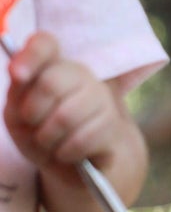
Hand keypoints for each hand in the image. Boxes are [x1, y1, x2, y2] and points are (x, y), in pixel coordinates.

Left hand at [4, 33, 129, 177]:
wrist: (73, 168)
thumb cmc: (41, 134)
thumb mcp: (18, 116)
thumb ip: (16, 94)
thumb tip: (18, 73)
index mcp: (53, 66)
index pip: (45, 44)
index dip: (30, 56)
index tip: (16, 75)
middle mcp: (81, 76)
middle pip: (50, 83)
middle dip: (32, 113)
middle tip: (32, 126)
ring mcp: (101, 99)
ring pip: (65, 116)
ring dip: (47, 138)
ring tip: (49, 144)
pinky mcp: (113, 126)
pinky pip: (82, 139)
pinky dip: (65, 153)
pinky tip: (66, 153)